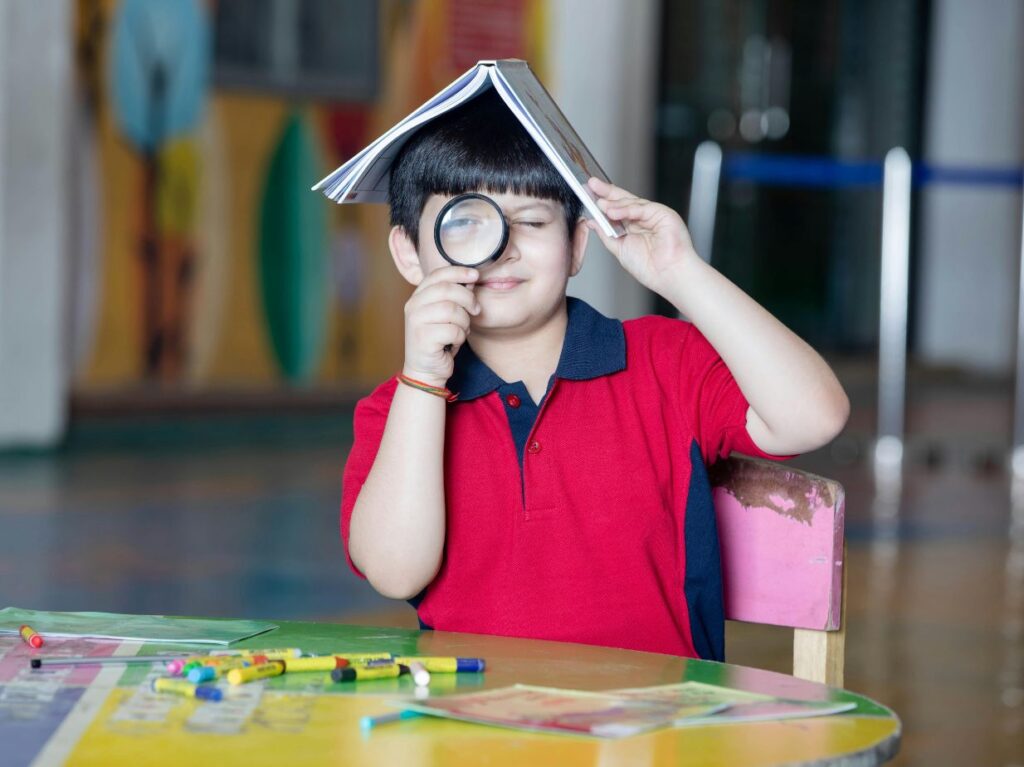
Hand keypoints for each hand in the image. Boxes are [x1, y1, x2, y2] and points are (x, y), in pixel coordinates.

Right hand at [402, 266, 480, 386]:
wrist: (425, 370)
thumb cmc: (439, 340)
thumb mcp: (446, 314)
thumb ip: (455, 296)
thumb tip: (471, 278)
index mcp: (418, 296)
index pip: (438, 275)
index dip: (458, 271)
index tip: (476, 275)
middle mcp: (413, 306)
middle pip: (447, 290)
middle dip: (468, 298)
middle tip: (476, 310)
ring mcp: (415, 322)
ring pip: (452, 310)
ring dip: (464, 322)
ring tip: (462, 330)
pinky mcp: (423, 338)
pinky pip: (453, 330)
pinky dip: (460, 337)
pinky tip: (454, 342)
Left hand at [585, 177, 699, 294]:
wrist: (668, 275)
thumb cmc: (649, 268)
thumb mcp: (619, 248)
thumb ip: (606, 234)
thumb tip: (592, 222)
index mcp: (633, 227)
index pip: (616, 209)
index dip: (602, 200)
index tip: (588, 193)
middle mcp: (643, 219)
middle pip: (623, 201)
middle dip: (606, 192)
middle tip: (591, 185)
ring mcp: (653, 215)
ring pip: (631, 203)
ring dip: (614, 203)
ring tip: (600, 204)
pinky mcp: (663, 214)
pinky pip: (642, 208)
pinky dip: (627, 209)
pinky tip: (613, 212)